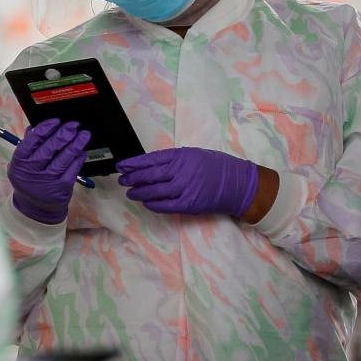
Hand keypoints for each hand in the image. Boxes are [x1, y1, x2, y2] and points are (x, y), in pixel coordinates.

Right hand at [7, 118, 90, 223]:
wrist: (35, 208)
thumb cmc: (29, 180)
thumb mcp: (22, 164)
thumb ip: (28, 145)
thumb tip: (35, 126)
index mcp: (19, 162)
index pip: (31, 141)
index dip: (44, 129)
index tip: (56, 121)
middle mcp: (32, 172)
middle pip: (49, 149)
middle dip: (63, 134)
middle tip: (73, 125)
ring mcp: (47, 181)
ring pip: (63, 159)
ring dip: (75, 144)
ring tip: (84, 135)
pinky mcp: (61, 188)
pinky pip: (72, 170)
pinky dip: (78, 159)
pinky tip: (82, 151)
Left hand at [117, 147, 258, 216]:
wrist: (238, 184)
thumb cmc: (217, 167)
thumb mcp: (195, 155)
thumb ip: (174, 160)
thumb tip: (151, 165)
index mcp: (182, 155)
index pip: (151, 159)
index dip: (134, 163)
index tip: (122, 166)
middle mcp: (182, 170)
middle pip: (150, 175)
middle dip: (132, 178)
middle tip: (122, 180)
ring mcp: (185, 188)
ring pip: (155, 191)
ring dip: (140, 192)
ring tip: (131, 192)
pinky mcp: (189, 204)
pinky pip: (165, 206)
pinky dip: (153, 204)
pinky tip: (146, 202)